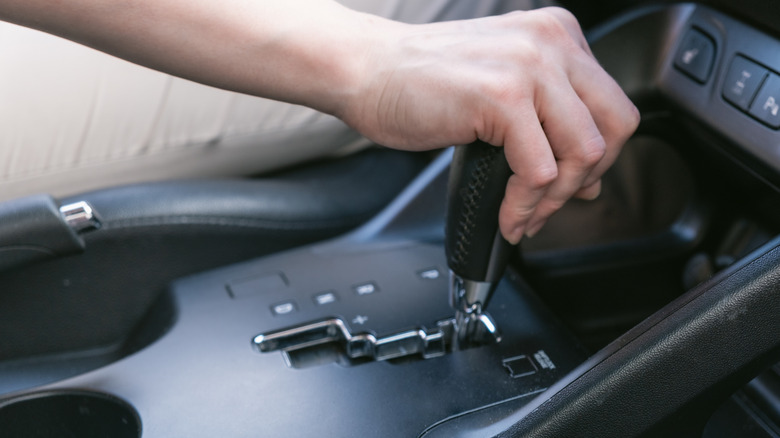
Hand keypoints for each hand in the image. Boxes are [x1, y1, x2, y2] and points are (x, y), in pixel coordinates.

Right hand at [341, 7, 639, 243]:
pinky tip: (506, 215)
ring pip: (585, 152)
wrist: (365, 70)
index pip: (613, 106)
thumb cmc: (419, 82)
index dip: (597, 159)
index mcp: (556, 36)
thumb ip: (547, 125)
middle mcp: (551, 42)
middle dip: (588, 178)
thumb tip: (584, 178)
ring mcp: (529, 65)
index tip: (569, 188)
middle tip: (552, 205)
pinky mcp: (502, 96)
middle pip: (616, 126)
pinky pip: (539, 170)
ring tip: (524, 216)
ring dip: (555, 199)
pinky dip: (525, 205)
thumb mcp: (500, 92)